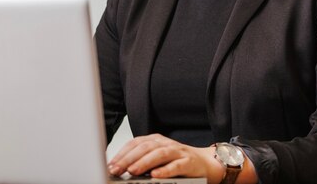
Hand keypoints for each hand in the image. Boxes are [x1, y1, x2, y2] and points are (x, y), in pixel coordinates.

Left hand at [107, 134, 223, 183]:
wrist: (205, 163)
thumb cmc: (178, 161)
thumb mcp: (157, 158)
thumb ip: (141, 160)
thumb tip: (120, 168)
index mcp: (155, 140)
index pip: (134, 144)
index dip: (121, 154)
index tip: (111, 165)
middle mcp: (165, 143)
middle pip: (144, 148)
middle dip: (128, 159)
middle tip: (116, 169)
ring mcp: (177, 151)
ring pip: (158, 154)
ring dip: (143, 162)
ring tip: (132, 171)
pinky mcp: (188, 162)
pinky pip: (176, 165)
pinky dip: (165, 170)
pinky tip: (155, 175)